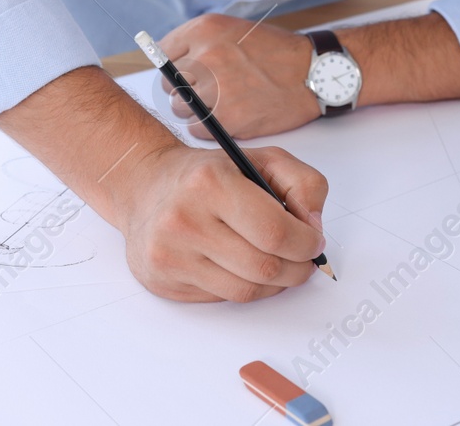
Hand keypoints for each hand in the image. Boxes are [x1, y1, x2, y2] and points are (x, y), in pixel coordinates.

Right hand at [115, 141, 327, 302]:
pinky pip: (221, 299)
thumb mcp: (263, 159)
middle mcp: (184, 220)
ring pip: (245, 291)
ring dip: (274, 284)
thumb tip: (314, 227)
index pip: (275, 232)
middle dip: (297, 268)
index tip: (314, 242)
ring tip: (279, 265)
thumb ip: (303, 184)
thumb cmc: (207, 174)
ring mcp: (170, 255)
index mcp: (210, 183)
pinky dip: (244, 288)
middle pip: (264, 267)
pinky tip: (244, 268)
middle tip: (304, 260)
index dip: (306, 244)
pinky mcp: (163, 281)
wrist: (145, 186)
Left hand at [158, 13, 318, 138]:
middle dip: (185, 91)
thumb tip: (166, 64)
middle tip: (208, 93)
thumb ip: (200, 43)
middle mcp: (206, 55)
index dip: (174, 68)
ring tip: (222, 105)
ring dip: (196, 112)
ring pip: (181, 109)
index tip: (185, 76)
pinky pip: (197, 129)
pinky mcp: (227, 117)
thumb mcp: (234, 31)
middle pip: (169, 84)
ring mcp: (215, 87)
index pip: (164, 54)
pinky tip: (229, 117)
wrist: (314, 73)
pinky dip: (209, 129)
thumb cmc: (276, 53)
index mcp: (205, 29)